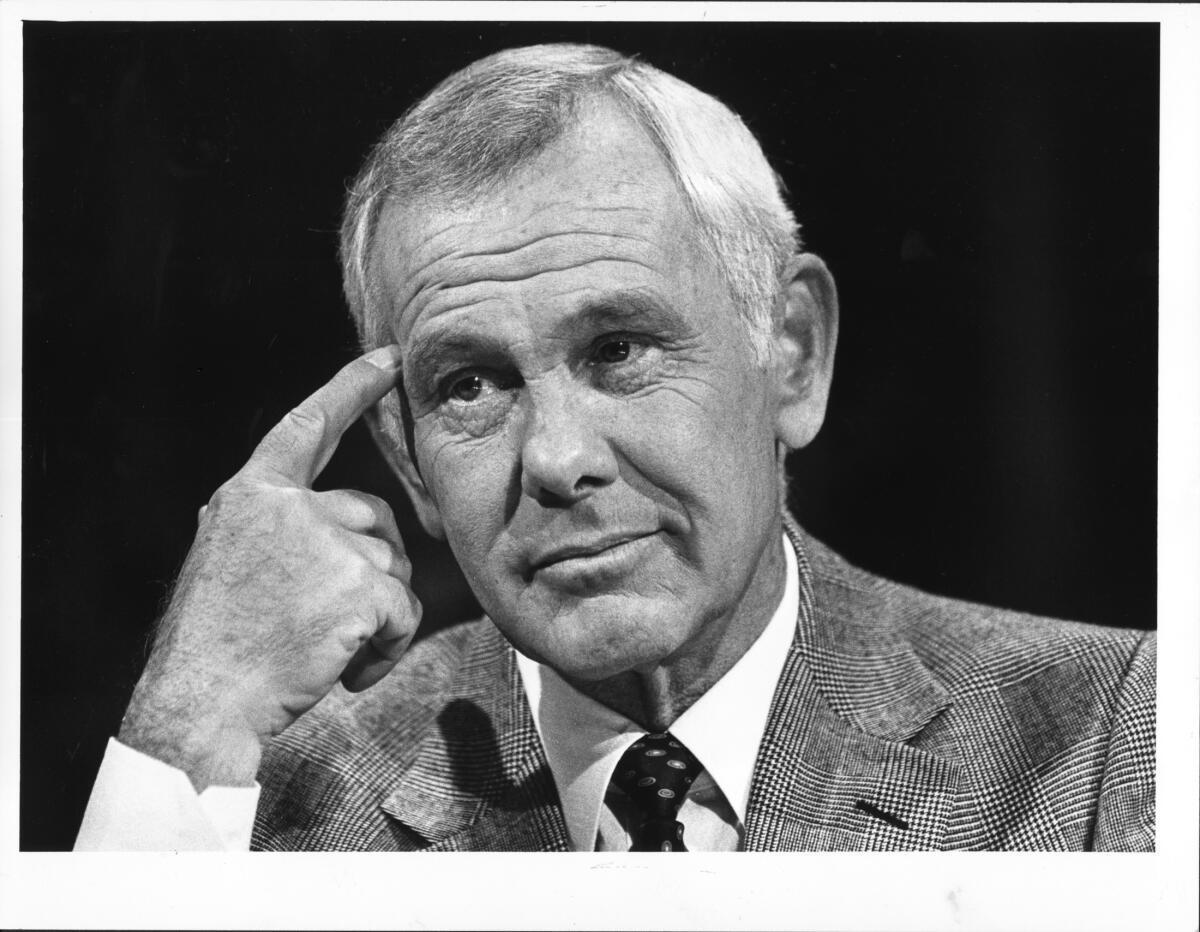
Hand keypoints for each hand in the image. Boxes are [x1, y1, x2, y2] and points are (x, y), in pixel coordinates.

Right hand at [119, 345, 420, 789]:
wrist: (202, 701)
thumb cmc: (215, 643)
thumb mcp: (224, 560)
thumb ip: (266, 526)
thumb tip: (283, 511)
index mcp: (253, 494)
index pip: (308, 426)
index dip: (350, 389)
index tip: (385, 360)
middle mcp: (291, 507)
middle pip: (373, 515)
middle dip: (371, 564)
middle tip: (335, 616)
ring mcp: (327, 543)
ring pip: (393, 566)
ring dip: (376, 614)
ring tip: (330, 650)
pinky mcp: (360, 586)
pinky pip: (404, 610)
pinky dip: (389, 646)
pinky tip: (350, 671)